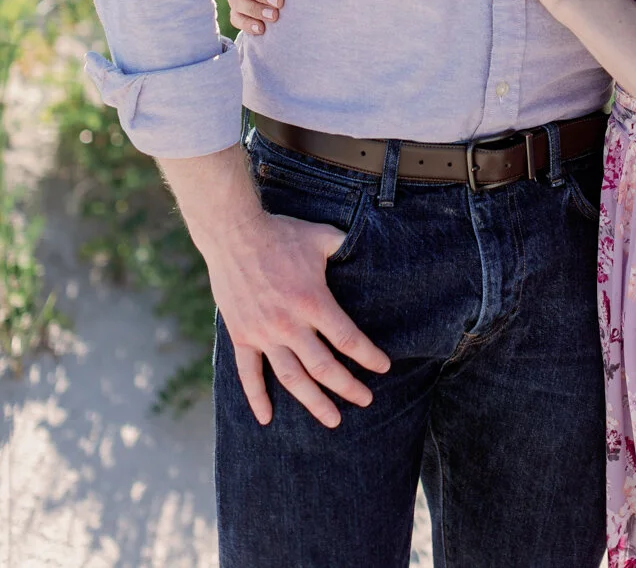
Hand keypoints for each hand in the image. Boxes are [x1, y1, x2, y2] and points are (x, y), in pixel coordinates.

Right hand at [199, 202, 389, 427]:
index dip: (368, 357)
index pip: (348, 339)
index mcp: (313, 302)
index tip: (382, 368)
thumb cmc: (282, 233)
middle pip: (324, 368)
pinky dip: (257, 398)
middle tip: (365, 400)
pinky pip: (248, 374)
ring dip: (313, 402)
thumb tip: (366, 247)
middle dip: (348, 388)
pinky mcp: (241, 336)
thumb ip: (345, 246)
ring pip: (291, 379)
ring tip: (332, 420)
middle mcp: (289, 324)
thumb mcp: (321, 236)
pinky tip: (267, 418)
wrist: (235, 234)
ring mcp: (263, 334)